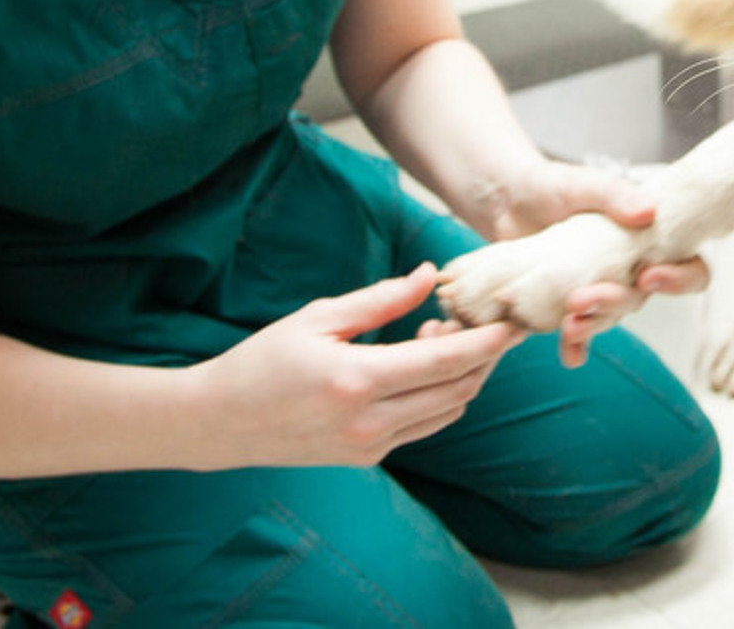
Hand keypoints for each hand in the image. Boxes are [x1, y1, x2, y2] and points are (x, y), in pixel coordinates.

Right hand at [194, 263, 524, 468]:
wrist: (220, 422)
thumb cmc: (264, 360)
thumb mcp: (319, 318)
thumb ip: (381, 299)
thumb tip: (429, 275)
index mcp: (358, 380)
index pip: (447, 360)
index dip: (487, 340)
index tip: (512, 319)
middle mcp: (370, 422)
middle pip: (458, 389)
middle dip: (483, 355)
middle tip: (480, 318)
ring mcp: (370, 446)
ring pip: (447, 412)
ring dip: (462, 376)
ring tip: (441, 334)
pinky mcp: (367, 458)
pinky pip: (423, 426)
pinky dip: (438, 396)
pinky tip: (419, 364)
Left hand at [468, 158, 708, 367]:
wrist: (508, 201)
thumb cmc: (554, 186)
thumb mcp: (585, 182)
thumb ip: (617, 194)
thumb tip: (649, 212)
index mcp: (647, 240)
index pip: (689, 269)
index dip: (680, 280)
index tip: (649, 275)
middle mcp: (630, 270)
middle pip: (638, 299)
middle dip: (613, 302)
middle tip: (582, 299)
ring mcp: (600, 290)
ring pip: (609, 318)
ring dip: (592, 325)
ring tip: (568, 324)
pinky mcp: (569, 306)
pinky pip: (579, 334)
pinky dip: (576, 346)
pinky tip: (569, 354)